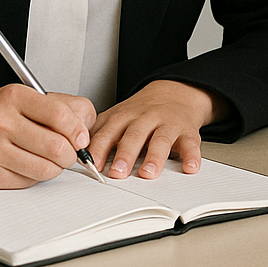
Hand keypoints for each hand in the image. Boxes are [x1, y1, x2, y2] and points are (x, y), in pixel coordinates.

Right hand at [0, 86, 97, 188]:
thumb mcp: (19, 98)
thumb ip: (55, 107)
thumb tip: (86, 127)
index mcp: (14, 96)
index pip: (62, 115)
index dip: (79, 131)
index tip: (81, 138)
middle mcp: (1, 121)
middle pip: (57, 146)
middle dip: (71, 154)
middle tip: (69, 153)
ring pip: (45, 169)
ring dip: (55, 168)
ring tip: (48, 160)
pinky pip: (27, 182)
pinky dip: (34, 177)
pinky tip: (25, 165)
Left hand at [88, 80, 229, 179]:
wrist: (175, 93)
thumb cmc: (142, 112)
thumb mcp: (117, 117)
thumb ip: (99, 134)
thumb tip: (76, 155)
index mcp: (125, 116)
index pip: (109, 131)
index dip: (99, 148)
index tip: (91, 164)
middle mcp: (146, 118)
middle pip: (134, 135)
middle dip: (125, 154)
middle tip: (117, 172)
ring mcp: (167, 124)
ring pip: (161, 139)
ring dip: (154, 156)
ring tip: (148, 173)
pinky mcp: (188, 131)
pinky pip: (190, 144)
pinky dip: (192, 156)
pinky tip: (190, 168)